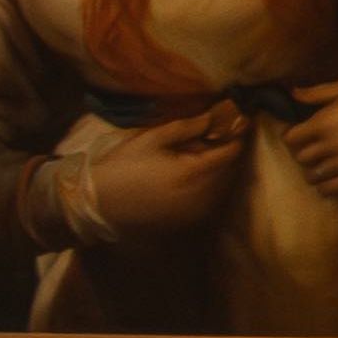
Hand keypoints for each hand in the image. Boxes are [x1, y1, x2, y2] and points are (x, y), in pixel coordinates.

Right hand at [66, 110, 244, 240]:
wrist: (99, 202)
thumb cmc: (122, 166)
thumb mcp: (151, 139)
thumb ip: (186, 128)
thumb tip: (211, 118)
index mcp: (192, 172)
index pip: (229, 152)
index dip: (236, 135)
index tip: (238, 121)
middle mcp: (200, 194)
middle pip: (229, 169)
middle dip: (226, 151)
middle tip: (218, 134)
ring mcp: (194, 210)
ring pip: (220, 185)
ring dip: (218, 169)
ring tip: (202, 154)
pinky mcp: (186, 219)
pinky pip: (208, 199)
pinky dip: (207, 185)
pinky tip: (190, 176)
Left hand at [275, 75, 337, 193]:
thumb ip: (319, 92)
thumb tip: (293, 92)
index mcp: (325, 121)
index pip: (292, 138)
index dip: (292, 136)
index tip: (296, 134)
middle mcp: (333, 144)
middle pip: (302, 158)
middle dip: (302, 153)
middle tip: (308, 149)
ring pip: (315, 176)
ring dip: (314, 171)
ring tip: (319, 165)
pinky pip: (337, 189)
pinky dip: (329, 186)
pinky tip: (331, 180)